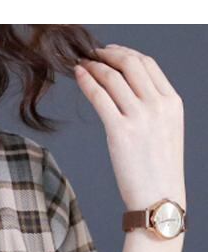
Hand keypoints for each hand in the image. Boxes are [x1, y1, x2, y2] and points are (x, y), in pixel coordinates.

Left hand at [74, 46, 183, 214]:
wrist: (159, 199)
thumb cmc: (159, 169)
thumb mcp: (167, 129)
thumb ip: (153, 105)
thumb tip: (126, 84)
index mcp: (173, 102)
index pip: (148, 63)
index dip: (125, 52)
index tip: (110, 52)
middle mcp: (159, 106)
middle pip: (130, 63)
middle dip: (107, 53)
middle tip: (92, 53)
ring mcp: (140, 118)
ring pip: (112, 76)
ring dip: (93, 66)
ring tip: (82, 65)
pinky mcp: (120, 131)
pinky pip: (98, 96)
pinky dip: (86, 81)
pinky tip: (78, 76)